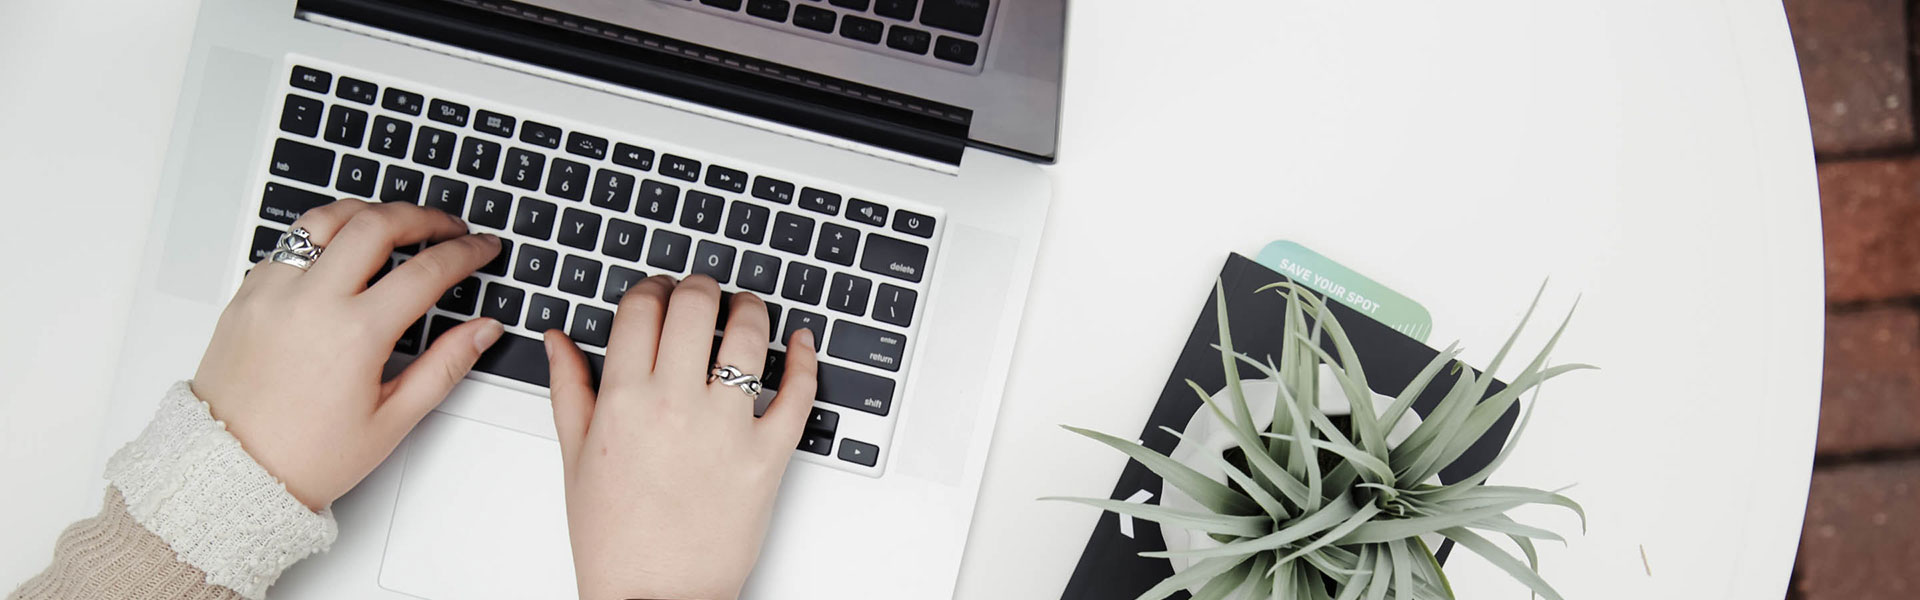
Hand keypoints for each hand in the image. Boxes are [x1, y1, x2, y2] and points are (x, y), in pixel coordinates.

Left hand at [192, 200, 503, 510]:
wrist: (230, 472)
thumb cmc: (306, 456)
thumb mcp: (392, 420)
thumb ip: (445, 366)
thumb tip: (483, 330)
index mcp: (354, 334)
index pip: (426, 270)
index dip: (466, 253)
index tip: (482, 248)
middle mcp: (311, 301)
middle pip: (377, 223)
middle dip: (424, 217)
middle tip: (448, 227)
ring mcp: (273, 292)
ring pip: (327, 218)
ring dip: (369, 213)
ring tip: (395, 223)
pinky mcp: (247, 294)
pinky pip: (290, 244)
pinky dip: (324, 236)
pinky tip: (343, 252)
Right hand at [546, 275, 817, 599]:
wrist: (654, 595)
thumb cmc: (614, 537)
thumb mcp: (575, 458)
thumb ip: (569, 389)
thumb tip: (558, 339)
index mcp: (622, 401)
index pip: (641, 308)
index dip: (652, 288)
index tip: (659, 292)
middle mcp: (674, 406)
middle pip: (695, 307)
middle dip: (700, 287)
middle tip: (703, 292)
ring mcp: (726, 429)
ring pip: (749, 336)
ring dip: (751, 309)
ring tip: (746, 310)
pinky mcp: (768, 456)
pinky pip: (798, 393)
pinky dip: (806, 360)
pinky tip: (801, 343)